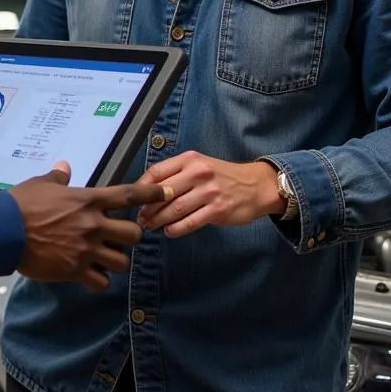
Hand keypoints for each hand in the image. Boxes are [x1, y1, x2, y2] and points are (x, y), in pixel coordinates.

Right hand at [9, 163, 168, 291]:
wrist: (4, 231)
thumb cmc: (21, 204)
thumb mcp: (41, 184)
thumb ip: (58, 178)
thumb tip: (64, 168)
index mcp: (88, 200)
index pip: (128, 196)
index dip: (151, 194)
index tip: (165, 192)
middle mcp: (92, 225)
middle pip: (134, 235)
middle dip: (131, 237)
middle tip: (120, 238)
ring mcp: (86, 250)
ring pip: (121, 262)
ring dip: (116, 261)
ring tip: (105, 259)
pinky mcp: (75, 271)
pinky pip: (101, 282)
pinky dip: (98, 281)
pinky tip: (90, 276)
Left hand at [135, 152, 282, 237]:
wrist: (256, 185)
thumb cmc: (222, 176)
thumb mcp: (199, 165)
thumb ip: (176, 174)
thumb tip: (147, 190)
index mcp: (190, 160)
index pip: (156, 172)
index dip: (141, 187)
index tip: (134, 199)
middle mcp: (198, 173)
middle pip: (162, 193)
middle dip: (147, 208)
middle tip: (140, 218)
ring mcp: (208, 192)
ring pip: (174, 209)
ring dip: (158, 220)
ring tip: (150, 226)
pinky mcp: (217, 210)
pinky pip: (190, 222)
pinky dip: (176, 229)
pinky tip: (169, 232)